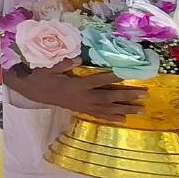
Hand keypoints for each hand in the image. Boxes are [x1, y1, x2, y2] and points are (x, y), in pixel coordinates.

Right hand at [8, 62, 145, 121]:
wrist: (34, 92)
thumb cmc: (42, 77)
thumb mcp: (49, 68)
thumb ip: (63, 64)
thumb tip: (77, 58)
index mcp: (76, 85)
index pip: (98, 80)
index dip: (113, 77)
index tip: (128, 74)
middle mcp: (83, 97)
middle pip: (108, 97)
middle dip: (127, 96)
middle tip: (144, 95)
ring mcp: (83, 105)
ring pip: (107, 108)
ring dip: (124, 109)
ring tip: (140, 109)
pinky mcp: (81, 110)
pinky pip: (99, 115)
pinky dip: (112, 117)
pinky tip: (124, 119)